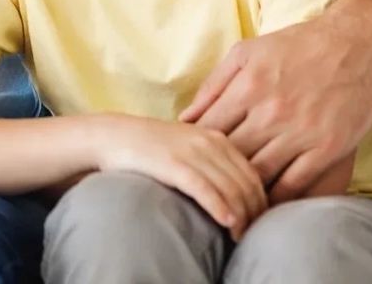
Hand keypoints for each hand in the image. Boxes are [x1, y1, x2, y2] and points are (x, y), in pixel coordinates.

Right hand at [94, 114, 266, 238]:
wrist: (111, 136)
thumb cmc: (149, 146)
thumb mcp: (187, 144)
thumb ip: (211, 160)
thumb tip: (235, 190)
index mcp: (216, 137)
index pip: (252, 173)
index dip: (261, 200)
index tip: (258, 221)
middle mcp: (209, 142)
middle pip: (246, 183)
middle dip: (254, 212)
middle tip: (251, 234)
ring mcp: (191, 152)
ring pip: (231, 189)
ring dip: (241, 217)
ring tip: (239, 236)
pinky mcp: (174, 164)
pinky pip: (206, 189)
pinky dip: (221, 208)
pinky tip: (226, 222)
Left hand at [180, 11, 371, 201]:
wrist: (355, 45)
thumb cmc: (294, 46)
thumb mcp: (245, 53)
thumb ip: (213, 85)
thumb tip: (186, 118)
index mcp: (248, 87)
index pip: (210, 129)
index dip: (198, 147)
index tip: (195, 157)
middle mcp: (272, 112)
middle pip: (232, 155)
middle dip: (217, 169)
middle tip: (210, 180)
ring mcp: (301, 132)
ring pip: (260, 173)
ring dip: (244, 186)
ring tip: (232, 194)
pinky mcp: (328, 148)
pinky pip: (295, 183)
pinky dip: (276, 196)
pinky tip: (265, 199)